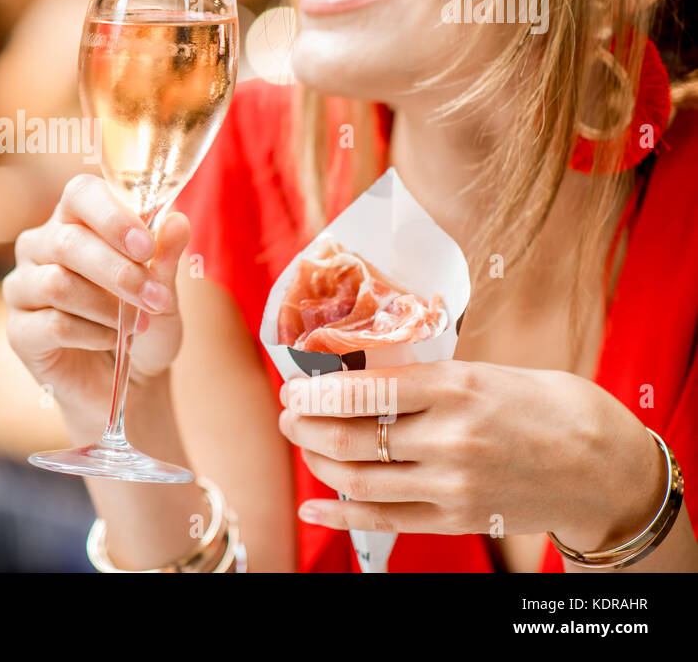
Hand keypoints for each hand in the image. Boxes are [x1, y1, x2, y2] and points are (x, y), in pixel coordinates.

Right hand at [3, 174, 190, 413]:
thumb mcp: (165, 293)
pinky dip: (92, 335)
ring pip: (57, 284)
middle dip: (119, 272)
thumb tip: (177, 220)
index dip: (111, 216)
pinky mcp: (18, 330)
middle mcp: (40, 246)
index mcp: (75, 220)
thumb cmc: (145, 327)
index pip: (80, 194)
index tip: (146, 245)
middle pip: (68, 242)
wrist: (131, 384)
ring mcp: (22, 287)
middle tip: (155, 299)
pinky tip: (111, 341)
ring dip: (107, 307)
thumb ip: (166, 256)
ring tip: (136, 325)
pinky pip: (52, 324)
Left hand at [276, 360, 664, 551]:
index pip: (363, 390)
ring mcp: (450, 485)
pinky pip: (382, 519)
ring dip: (316, 460)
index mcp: (455, 388)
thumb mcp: (483, 372)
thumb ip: (424, 379)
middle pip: (350, 436)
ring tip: (302, 442)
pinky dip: (339, 512)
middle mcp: (448, 438)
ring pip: (358, 479)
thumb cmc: (543, 406)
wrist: (603, 467)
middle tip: (288, 411)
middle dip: (305, 423)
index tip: (293, 385)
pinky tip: (313, 504)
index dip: (315, 390)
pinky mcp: (454, 519)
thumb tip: (356, 375)